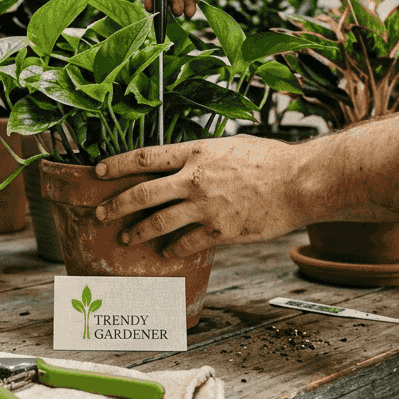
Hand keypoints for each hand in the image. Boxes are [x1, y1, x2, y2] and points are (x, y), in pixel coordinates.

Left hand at [93, 136, 306, 258]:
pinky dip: (172, 249)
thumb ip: (203, 155)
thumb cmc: (270, 159)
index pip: (145, 157)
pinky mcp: (220, 231)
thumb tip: (184, 162)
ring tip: (126, 237)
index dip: (117, 164)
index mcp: (196, 153)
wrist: (300, 182)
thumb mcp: (230, 145)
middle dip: (115, 205)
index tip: (98, 171)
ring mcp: (206, 207)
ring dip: (138, 231)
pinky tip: (166, 253)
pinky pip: (186, 243)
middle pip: (142, 193)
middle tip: (98, 214)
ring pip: (158, 222)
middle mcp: (194, 179)